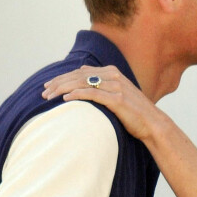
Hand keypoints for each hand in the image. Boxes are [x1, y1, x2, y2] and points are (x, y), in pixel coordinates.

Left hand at [42, 64, 158, 141]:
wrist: (153, 124)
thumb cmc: (134, 114)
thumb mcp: (118, 96)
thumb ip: (102, 88)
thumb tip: (83, 83)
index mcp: (112, 72)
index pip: (81, 72)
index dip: (62, 77)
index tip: (49, 86)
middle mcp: (113, 76)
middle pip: (78, 75)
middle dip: (58, 83)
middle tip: (43, 92)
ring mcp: (116, 86)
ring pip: (82, 83)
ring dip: (62, 89)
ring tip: (49, 96)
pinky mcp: (117, 99)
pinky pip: (92, 94)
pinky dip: (76, 95)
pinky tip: (64, 99)